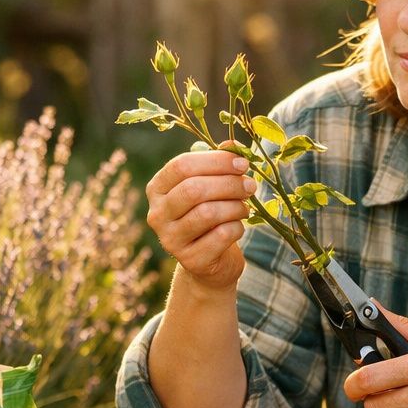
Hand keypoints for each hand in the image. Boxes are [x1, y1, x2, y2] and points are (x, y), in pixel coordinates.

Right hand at [145, 148, 256, 293]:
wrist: (211, 262)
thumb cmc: (212, 215)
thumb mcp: (211, 187)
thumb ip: (219, 164)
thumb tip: (234, 146)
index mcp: (157, 189)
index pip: (182, 166)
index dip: (216, 161)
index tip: (243, 163)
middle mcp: (157, 214)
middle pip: (194, 189)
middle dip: (229, 184)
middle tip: (251, 186)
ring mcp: (170, 240)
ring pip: (207, 213)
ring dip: (235, 206)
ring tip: (245, 207)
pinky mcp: (190, 260)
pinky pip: (220, 236)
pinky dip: (237, 227)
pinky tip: (238, 226)